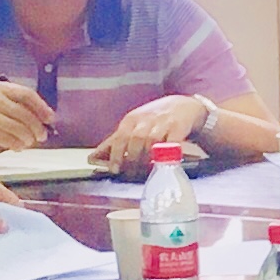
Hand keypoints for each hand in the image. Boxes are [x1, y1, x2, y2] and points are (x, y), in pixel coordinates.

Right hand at [0, 80, 53, 156]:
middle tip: (43, 136)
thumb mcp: (1, 104)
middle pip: (25, 114)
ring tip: (28, 142)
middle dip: (38, 127)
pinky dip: (18, 145)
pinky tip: (17, 146)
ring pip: (20, 128)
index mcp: (0, 88)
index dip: (42, 108)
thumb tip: (47, 118)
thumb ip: (21, 107)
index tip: (50, 119)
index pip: (27, 95)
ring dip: (28, 138)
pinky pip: (10, 139)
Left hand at [94, 94, 213, 166]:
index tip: (114, 169)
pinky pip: (172, 142)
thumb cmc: (155, 120)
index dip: (116, 155)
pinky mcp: (179, 127)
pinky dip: (166, 153)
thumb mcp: (134, 126)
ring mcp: (163, 122)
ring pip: (151, 141)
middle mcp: (146, 119)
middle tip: (132, 173)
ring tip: (145, 170)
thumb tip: (94, 157)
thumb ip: (116, 141)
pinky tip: (163, 162)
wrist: (185, 107)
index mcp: (132, 119)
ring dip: (147, 158)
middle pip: (135, 139)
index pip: (120, 137)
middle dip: (132, 158)